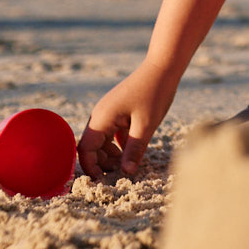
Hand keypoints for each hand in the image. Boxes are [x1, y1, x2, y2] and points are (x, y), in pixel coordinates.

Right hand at [79, 58, 178, 180]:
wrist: (163, 67)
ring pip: (103, 141)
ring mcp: (108, 112)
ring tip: (128, 164)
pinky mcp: (118, 111)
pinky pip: (112, 133)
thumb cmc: (155, 93)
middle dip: (103, 163)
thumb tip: (126, 173)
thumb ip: (135, 150)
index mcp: (101, 118)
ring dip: (112, 155)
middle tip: (121, 175)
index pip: (85, 149)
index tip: (101, 182)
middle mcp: (100, 115)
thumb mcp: (146, 125)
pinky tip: (133, 151)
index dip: (90, 167)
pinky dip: (119, 144)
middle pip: (92, 147)